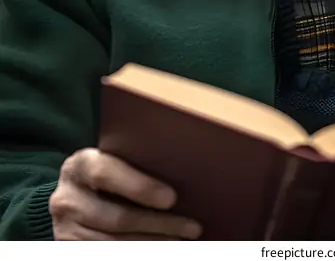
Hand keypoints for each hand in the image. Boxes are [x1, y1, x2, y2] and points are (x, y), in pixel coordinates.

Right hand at [50, 148, 202, 239]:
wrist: (70, 197)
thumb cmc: (105, 173)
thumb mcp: (110, 161)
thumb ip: (132, 163)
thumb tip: (181, 172)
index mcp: (81, 165)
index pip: (107, 174)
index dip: (140, 187)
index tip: (171, 198)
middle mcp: (67, 199)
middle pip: (117, 218)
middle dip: (159, 225)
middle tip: (192, 228)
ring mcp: (65, 230)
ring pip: (115, 244)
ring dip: (153, 246)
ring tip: (182, 242)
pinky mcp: (69, 249)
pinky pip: (107, 255)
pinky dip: (137, 253)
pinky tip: (158, 249)